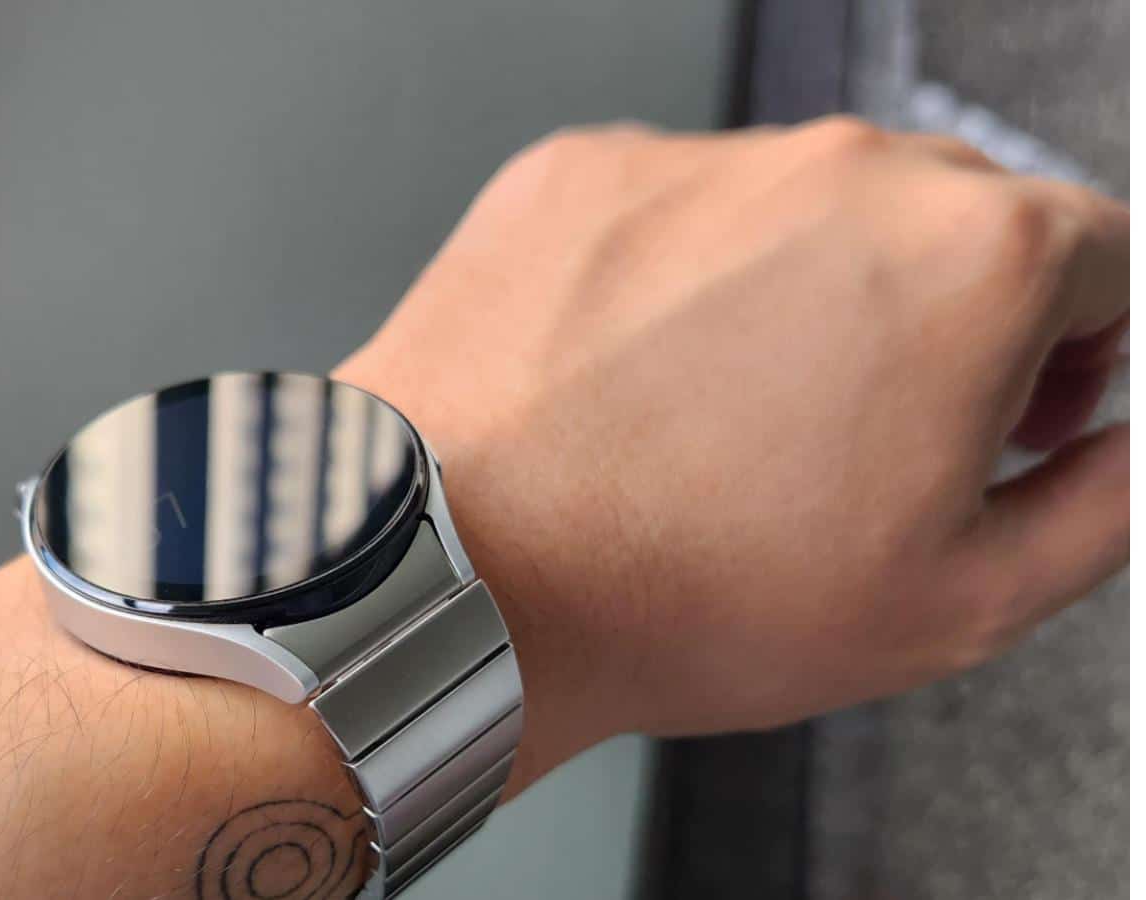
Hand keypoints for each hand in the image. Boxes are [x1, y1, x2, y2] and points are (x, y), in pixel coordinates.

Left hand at [335, 117, 1127, 783]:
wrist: (466, 572)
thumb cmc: (684, 593)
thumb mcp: (962, 605)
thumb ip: (1099, 507)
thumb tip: (1124, 452)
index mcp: (972, 255)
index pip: (1103, 257)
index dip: (1083, 350)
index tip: (1029, 404)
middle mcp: (839, 171)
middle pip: (959, 215)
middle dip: (957, 314)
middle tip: (893, 424)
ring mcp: (699, 158)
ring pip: (809, 205)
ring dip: (814, 288)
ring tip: (743, 416)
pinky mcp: (583, 170)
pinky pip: (679, 207)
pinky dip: (686, 275)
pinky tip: (644, 377)